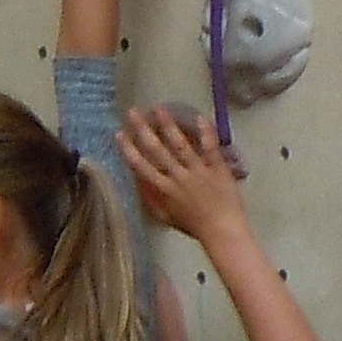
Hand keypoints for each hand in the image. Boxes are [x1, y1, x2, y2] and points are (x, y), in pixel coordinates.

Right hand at [117, 103, 249, 244]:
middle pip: (156, 150)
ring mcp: (198, 171)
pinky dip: (205, 132)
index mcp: (164, 189)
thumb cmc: (194, 225)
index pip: (141, 166)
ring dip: (168, 125)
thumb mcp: (166, 216)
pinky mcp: (217, 169)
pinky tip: (199, 116)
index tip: (119, 133)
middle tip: (132, 111)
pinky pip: (210, 148)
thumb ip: (151, 198)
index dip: (128, 149)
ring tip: (159, 108)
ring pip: (179, 145)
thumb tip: (138, 181)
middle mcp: (178, 177)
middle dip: (142, 129)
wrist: (222, 232)